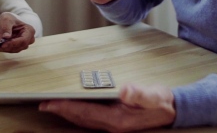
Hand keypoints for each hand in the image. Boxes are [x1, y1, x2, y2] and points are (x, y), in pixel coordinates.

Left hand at [0, 12, 35, 52]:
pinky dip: (3, 49)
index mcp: (29, 30)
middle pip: (19, 46)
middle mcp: (29, 39)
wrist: (7, 21)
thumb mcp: (6, 19)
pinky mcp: (18, 47)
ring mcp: (24, 44)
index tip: (2, 45)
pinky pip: (11, 50)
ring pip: (14, 50)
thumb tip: (6, 36)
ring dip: (4, 49)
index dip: (13, 43)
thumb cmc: (9, 18)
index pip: (23, 40)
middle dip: (7, 47)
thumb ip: (6, 27)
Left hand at [39, 84, 175, 131]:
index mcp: (118, 120)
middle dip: (61, 112)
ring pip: (84, 120)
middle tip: (43, 104)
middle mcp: (112, 126)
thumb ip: (140, 94)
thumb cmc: (161, 101)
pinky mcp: (114, 121)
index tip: (50, 103)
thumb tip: (125, 91)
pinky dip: (78, 114)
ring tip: (52, 106)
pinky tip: (73, 108)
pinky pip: (90, 119)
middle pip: (81, 119)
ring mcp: (112, 125)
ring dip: (67, 114)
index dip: (66, 108)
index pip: (86, 113)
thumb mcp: (154, 96)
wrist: (172, 111)